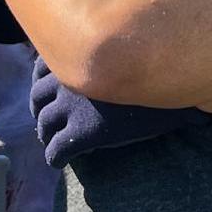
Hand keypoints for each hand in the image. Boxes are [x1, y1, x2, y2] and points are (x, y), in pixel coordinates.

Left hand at [30, 57, 205, 168]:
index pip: (43, 68)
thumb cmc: (163, 67)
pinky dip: (55, 158)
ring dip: (46, 134)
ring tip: (52, 141)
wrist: (174, 88)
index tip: (49, 91)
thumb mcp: (132, 51)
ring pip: (44, 125)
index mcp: (76, 54)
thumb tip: (126, 48)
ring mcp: (71, 107)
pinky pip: (57, 150)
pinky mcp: (81, 133)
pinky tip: (61, 162)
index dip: (43, 82)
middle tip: (48, 120)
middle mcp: (67, 79)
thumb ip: (116, 52)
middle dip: (40, 109)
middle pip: (38, 98)